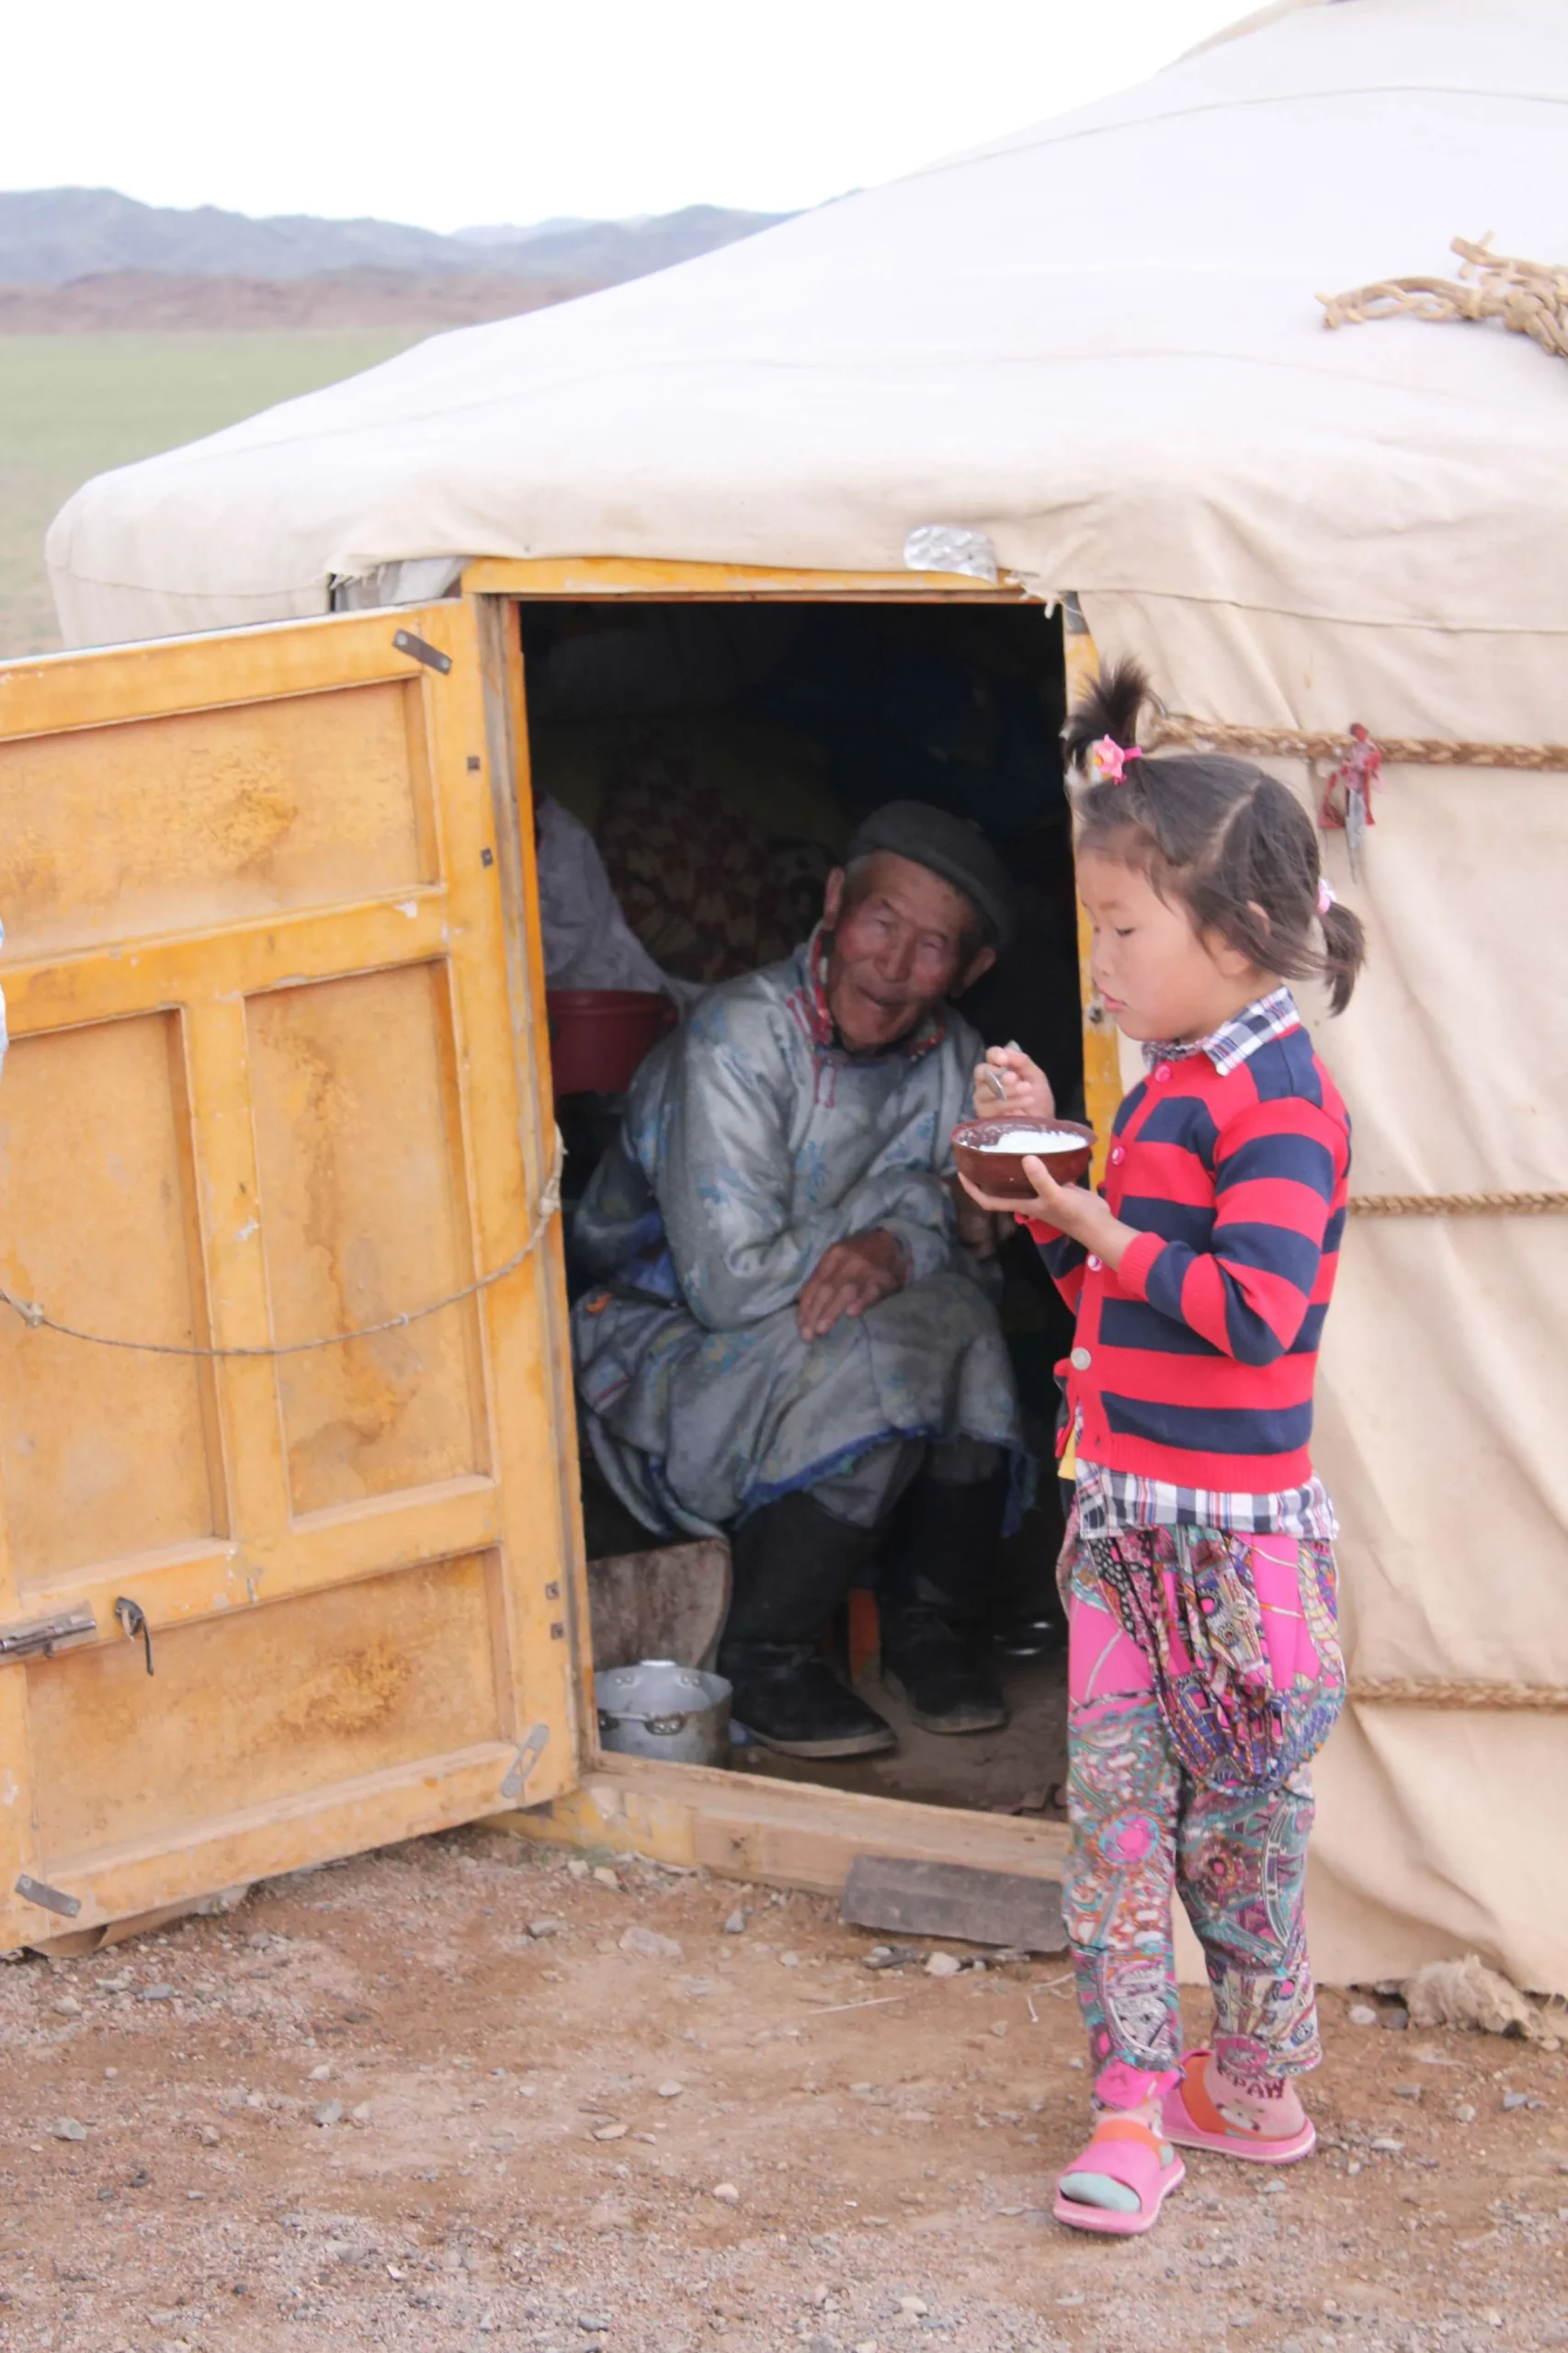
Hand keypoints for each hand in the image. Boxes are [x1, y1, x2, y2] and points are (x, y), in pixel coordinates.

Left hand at [797, 1228, 907, 1340]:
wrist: (893, 1241)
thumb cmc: (861, 1253)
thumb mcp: (838, 1258)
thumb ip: (822, 1276)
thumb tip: (800, 1298)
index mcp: (833, 1255)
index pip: (815, 1283)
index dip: (806, 1305)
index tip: (801, 1326)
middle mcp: (848, 1261)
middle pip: (827, 1288)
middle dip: (815, 1312)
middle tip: (808, 1335)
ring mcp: (867, 1269)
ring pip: (846, 1291)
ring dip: (832, 1311)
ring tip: (822, 1329)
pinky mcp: (885, 1278)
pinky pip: (872, 1291)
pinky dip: (861, 1302)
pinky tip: (852, 1314)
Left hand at [960, 1159, 1137, 1270]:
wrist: (1099, 1223)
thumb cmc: (1074, 1215)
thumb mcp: (1056, 1196)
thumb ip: (1041, 1179)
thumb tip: (1026, 1158)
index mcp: (1022, 1205)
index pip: (989, 1201)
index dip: (972, 1190)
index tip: (961, 1173)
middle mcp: (1028, 1199)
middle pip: (1001, 1187)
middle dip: (989, 1173)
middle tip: (981, 1151)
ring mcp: (1042, 1193)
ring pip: (1020, 1178)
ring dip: (1011, 1165)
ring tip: (1005, 1144)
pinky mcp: (1056, 1186)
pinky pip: (1040, 1172)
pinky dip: (1035, 1162)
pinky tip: (1036, 1147)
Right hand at [973, 1044, 1053, 1122]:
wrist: (1043, 1124)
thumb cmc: (1038, 1099)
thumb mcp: (1035, 1076)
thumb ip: (1022, 1062)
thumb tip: (1006, 1051)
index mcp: (1000, 1068)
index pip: (990, 1055)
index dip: (995, 1055)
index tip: (1004, 1060)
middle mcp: (987, 1082)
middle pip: (980, 1071)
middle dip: (997, 1073)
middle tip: (1014, 1077)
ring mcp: (983, 1100)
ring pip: (986, 1090)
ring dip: (1009, 1089)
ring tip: (1027, 1090)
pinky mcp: (984, 1116)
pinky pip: (993, 1106)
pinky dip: (1010, 1103)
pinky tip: (1026, 1101)